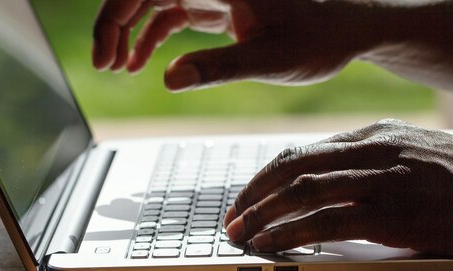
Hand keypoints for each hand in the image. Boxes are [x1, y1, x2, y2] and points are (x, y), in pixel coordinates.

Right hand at [92, 0, 367, 90]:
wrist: (348, 29)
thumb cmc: (320, 39)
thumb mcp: (271, 60)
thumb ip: (220, 67)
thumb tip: (169, 80)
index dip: (115, 14)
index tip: (105, 56)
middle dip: (115, 23)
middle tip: (104, 64)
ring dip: (130, 29)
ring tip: (117, 67)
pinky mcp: (219, 1)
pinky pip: (173, 12)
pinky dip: (153, 35)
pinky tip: (143, 63)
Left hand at [223, 120, 452, 260]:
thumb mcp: (413, 154)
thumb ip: (370, 163)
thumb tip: (327, 185)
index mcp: (375, 135)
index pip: (302, 151)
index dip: (265, 176)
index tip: (246, 197)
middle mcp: (373, 150)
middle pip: (292, 167)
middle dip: (253, 194)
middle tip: (231, 217)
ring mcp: (383, 180)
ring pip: (303, 191)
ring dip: (263, 214)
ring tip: (240, 233)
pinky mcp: (394, 214)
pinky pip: (327, 222)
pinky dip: (291, 233)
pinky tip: (271, 244)